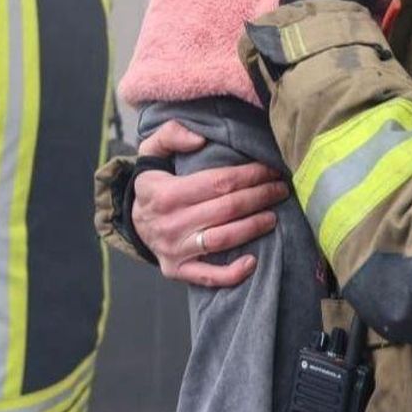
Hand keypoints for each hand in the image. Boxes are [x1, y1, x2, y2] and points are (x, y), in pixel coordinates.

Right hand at [131, 121, 289, 286]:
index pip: (218, 182)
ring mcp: (174, 249)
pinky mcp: (177, 270)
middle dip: (260, 197)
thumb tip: (200, 139)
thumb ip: (171, 135)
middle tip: (280, 189)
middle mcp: (170, 223)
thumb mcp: (150, 151)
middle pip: (227, 209)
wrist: (131, 220)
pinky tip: (253, 261)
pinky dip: (232, 273)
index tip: (270, 169)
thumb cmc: (152, 183)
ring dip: (254, 227)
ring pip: (223, 239)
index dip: (249, 175)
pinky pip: (208, 276)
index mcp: (166, 193)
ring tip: (273, 216)